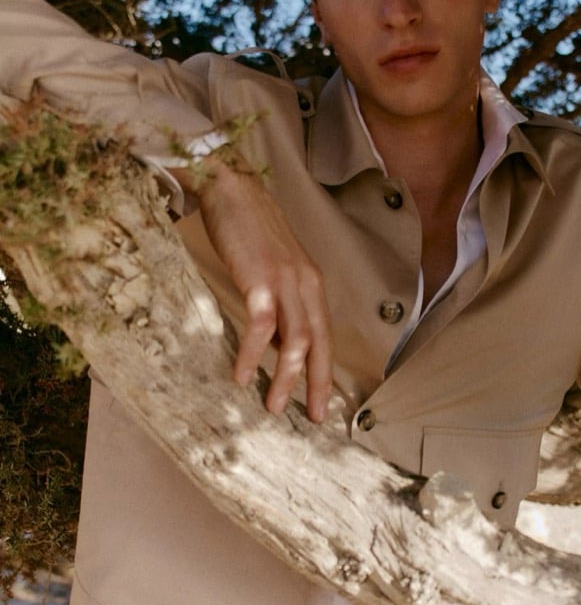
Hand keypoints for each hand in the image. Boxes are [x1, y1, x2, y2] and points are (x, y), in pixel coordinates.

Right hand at [180, 157, 332, 421]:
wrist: (230, 186)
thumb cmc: (247, 228)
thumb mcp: (271, 268)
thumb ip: (278, 301)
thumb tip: (272, 341)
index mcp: (311, 283)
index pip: (326, 336)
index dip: (325, 372)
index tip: (322, 403)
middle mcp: (306, 284)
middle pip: (319, 344)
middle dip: (317, 385)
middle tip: (312, 418)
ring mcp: (286, 281)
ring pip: (296, 340)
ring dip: (286, 378)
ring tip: (274, 407)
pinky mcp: (260, 278)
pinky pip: (262, 325)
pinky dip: (254, 354)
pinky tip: (243, 375)